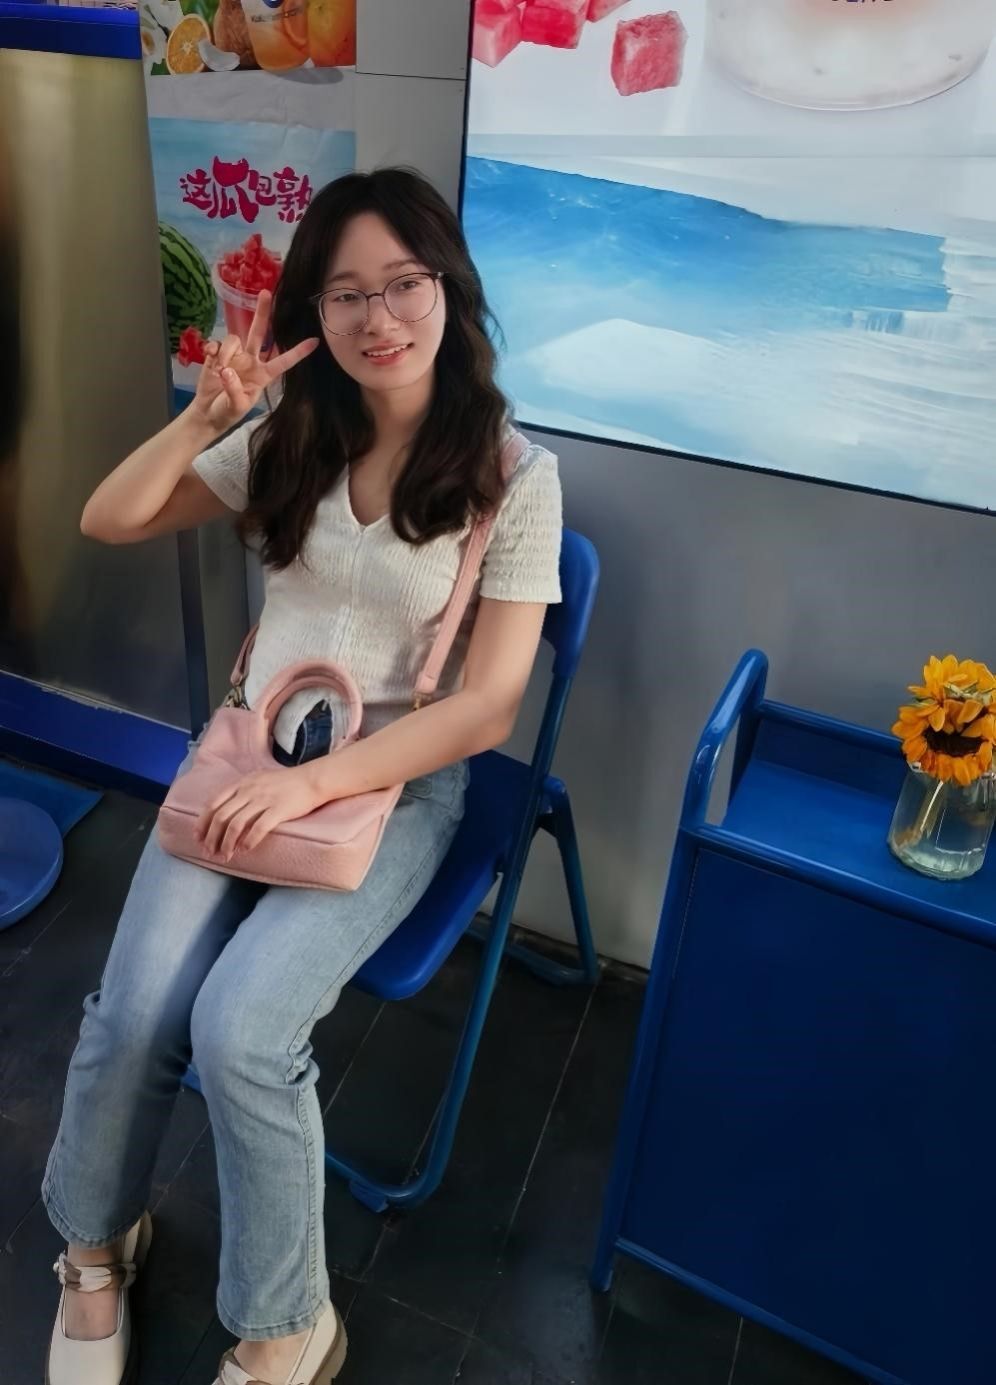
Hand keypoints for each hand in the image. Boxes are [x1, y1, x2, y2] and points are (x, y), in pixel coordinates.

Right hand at [191, 289, 319, 433]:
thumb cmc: (227, 411)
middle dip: (263, 313)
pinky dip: (213, 349)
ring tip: (219, 371)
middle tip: (266, 293)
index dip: (298, 352)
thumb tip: (228, 371)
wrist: (208, 412)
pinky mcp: (217, 355)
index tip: (315, 342)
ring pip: (234, 339)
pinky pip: (217, 343)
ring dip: (226, 352)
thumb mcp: (235, 407)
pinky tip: (210, 358)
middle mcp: (252, 361)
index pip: (283, 361)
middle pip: (259, 333)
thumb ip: (234, 391)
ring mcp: (235, 356)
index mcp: (263, 375)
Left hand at [196, 765, 324, 861]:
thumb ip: (242, 791)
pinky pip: (258, 829)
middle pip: (221, 817)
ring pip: (235, 825)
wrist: (313, 779)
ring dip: (226, 844)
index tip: (198, 837)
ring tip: (225, 856)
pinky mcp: (278, 810)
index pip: (213, 803)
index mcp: (242, 783)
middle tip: (209, 852)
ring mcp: (263, 799)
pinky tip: (245, 850)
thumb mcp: (259, 779)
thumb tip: (227, 812)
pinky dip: (248, 842)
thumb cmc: (287, 782)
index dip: (203, 822)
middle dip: (211, 838)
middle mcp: (249, 790)